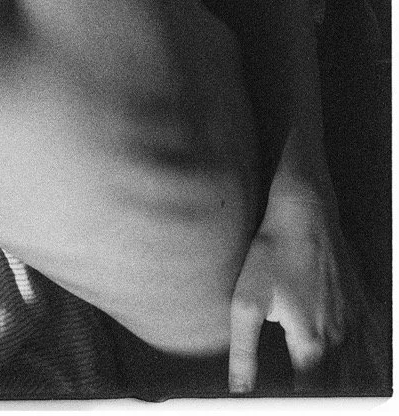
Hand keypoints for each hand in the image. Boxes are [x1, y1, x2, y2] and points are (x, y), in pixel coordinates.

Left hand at [228, 186, 345, 393]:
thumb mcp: (247, 301)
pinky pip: (368, 349)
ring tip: (315, 384)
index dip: (297, 404)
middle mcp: (340, 341)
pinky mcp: (361, 308)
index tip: (285, 403)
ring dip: (341, 384)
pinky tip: (347, 366)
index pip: (311, 396)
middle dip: (320, 397)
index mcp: (312, 345)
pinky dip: (361, 365)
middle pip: (338, 389)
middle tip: (297, 392)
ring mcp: (355, 324)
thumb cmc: (274, 252)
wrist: (307, 212)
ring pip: (356, 372)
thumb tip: (239, 391)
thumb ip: (244, 351)